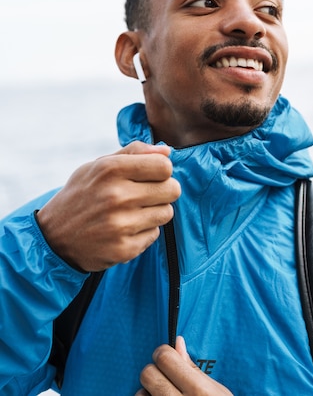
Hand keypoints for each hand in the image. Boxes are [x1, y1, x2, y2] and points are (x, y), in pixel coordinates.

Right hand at [36, 141, 180, 270]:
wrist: (53, 237)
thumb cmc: (81, 194)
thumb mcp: (98, 165)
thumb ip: (134, 152)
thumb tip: (167, 150)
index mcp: (110, 169)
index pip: (164, 166)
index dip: (162, 169)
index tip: (152, 174)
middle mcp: (116, 196)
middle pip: (172, 189)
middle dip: (164, 190)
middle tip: (147, 194)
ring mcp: (120, 225)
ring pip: (167, 213)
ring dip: (155, 211)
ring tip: (134, 211)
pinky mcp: (124, 249)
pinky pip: (155, 234)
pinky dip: (144, 231)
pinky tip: (125, 229)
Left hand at [136, 337, 233, 394]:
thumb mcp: (217, 392)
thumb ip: (194, 369)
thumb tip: (177, 343)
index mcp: (199, 392)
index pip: (165, 358)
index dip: (165, 354)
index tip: (168, 357)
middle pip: (148, 374)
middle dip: (155, 372)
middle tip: (166, 378)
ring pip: (139, 395)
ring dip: (148, 394)